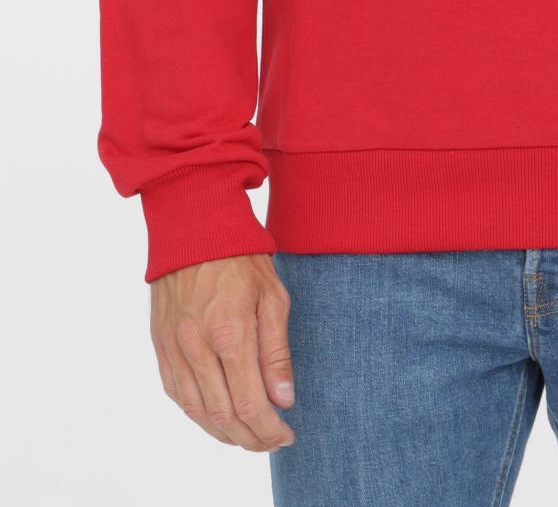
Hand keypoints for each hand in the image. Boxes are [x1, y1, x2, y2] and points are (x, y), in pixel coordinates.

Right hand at [150, 253, 295, 451]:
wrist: (196, 227)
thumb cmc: (242, 258)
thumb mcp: (273, 297)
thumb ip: (277, 353)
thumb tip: (283, 400)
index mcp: (229, 333)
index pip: (250, 404)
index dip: (269, 429)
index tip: (286, 435)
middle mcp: (196, 346)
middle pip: (222, 416)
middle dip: (250, 438)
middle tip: (271, 441)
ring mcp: (174, 347)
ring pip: (196, 411)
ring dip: (224, 433)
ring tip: (248, 437)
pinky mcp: (160, 344)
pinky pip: (176, 393)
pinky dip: (198, 414)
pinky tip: (217, 417)